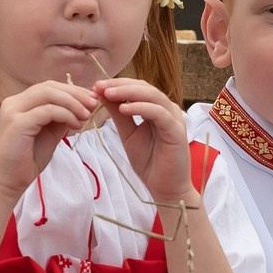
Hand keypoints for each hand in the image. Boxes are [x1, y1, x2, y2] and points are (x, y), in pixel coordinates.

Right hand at [0, 79, 96, 195]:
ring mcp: (13, 111)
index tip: (92, 99)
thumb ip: (61, 118)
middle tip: (94, 104)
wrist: (9, 181)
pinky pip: (47, 111)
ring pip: (48, 95)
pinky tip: (76, 124)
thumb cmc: (28, 159)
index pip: (49, 87)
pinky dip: (65, 114)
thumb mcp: (50, 134)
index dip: (72, 90)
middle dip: (75, 93)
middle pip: (49, 87)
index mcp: (20, 103)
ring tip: (87, 115)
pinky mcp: (17, 123)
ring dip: (72, 103)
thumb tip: (82, 106)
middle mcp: (13, 103)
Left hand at [97, 78, 198, 209]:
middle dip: (120, 85)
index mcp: (156, 109)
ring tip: (108, 94)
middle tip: (99, 86)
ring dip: (128, 93)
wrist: (165, 188)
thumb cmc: (150, 163)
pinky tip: (124, 109)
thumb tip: (103, 94)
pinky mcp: (177, 131)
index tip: (96, 86)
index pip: (137, 88)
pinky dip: (141, 108)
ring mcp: (174, 119)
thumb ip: (119, 115)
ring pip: (152, 96)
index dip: (117, 85)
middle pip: (144, 87)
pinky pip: (159, 113)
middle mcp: (167, 110)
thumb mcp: (128, 134)